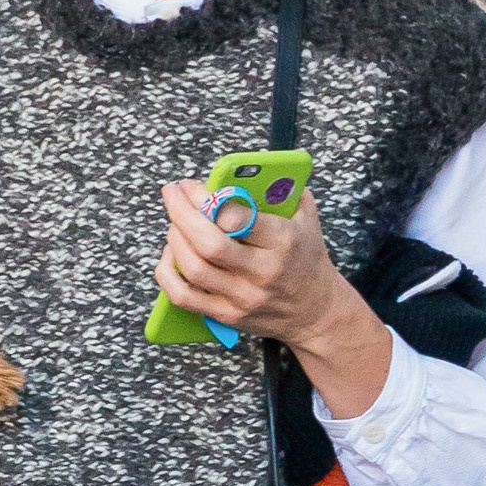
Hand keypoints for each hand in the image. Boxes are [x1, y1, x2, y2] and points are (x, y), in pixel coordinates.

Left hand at [154, 183, 391, 418]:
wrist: (317, 311)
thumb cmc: (306, 258)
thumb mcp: (306, 218)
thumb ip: (281, 190)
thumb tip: (244, 169)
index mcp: (282, 241)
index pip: (236, 218)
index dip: (206, 198)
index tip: (193, 186)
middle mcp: (262, 271)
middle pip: (208, 243)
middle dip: (181, 213)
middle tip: (171, 194)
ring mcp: (243, 297)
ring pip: (193, 268)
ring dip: (174, 239)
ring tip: (174, 222)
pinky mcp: (228, 315)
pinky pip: (184, 297)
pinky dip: (168, 274)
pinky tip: (170, 255)